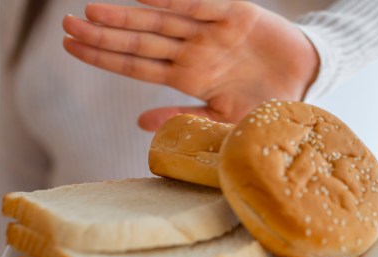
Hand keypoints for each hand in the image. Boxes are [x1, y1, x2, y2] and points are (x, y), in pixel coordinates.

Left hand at [62, 0, 319, 129]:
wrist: (309, 80)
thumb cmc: (267, 103)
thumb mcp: (226, 120)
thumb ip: (186, 119)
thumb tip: (139, 123)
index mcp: (189, 77)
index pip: (136, 66)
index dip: (104, 56)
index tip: (71, 47)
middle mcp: (194, 51)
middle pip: (141, 42)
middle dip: (104, 33)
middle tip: (67, 24)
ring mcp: (212, 32)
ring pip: (162, 22)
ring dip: (128, 16)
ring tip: (92, 10)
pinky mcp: (237, 14)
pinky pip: (201, 5)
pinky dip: (175, 1)